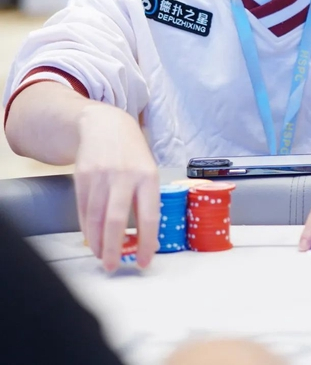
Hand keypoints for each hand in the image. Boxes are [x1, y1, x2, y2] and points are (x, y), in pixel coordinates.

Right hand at [75, 103, 159, 270]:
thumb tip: (147, 239)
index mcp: (147, 176)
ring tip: (101, 256)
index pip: (148, 216)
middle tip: (113, 266)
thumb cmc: (132, 153)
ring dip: (97, 242)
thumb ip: (147, 199)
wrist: (105, 125)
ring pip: (96, 218)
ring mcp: (101, 176)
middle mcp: (124, 176)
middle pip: (116, 220)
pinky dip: (88, 228)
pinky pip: (84, 210)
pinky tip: (92, 238)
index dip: (146, 242)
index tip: (144, 262)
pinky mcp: (82, 176)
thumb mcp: (148, 170)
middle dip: (113, 249)